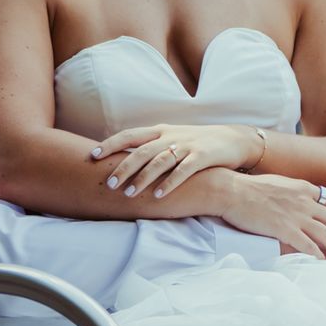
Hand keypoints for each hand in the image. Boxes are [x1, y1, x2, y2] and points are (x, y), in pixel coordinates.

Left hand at [92, 119, 262, 196]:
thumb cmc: (196, 143)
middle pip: (141, 151)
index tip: (92, 155)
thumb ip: (150, 147)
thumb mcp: (171, 139)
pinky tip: (157, 196)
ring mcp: (187, 146)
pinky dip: (169, 183)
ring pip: (160, 161)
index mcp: (160, 130)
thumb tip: (122, 160)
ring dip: (142, 178)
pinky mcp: (202, 157)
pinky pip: (183, 171)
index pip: (129, 135)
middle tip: (109, 184)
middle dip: (123, 167)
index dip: (110, 144)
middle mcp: (170, 136)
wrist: (232, 139)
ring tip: (128, 193)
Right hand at [209, 168, 325, 258]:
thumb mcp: (280, 184)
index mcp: (305, 189)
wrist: (231, 191)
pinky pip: (308, 245)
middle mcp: (306, 201)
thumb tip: (300, 202)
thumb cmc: (250, 188)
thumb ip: (295, 193)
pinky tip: (322, 263)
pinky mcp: (285, 229)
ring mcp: (296, 216)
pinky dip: (318, 255)